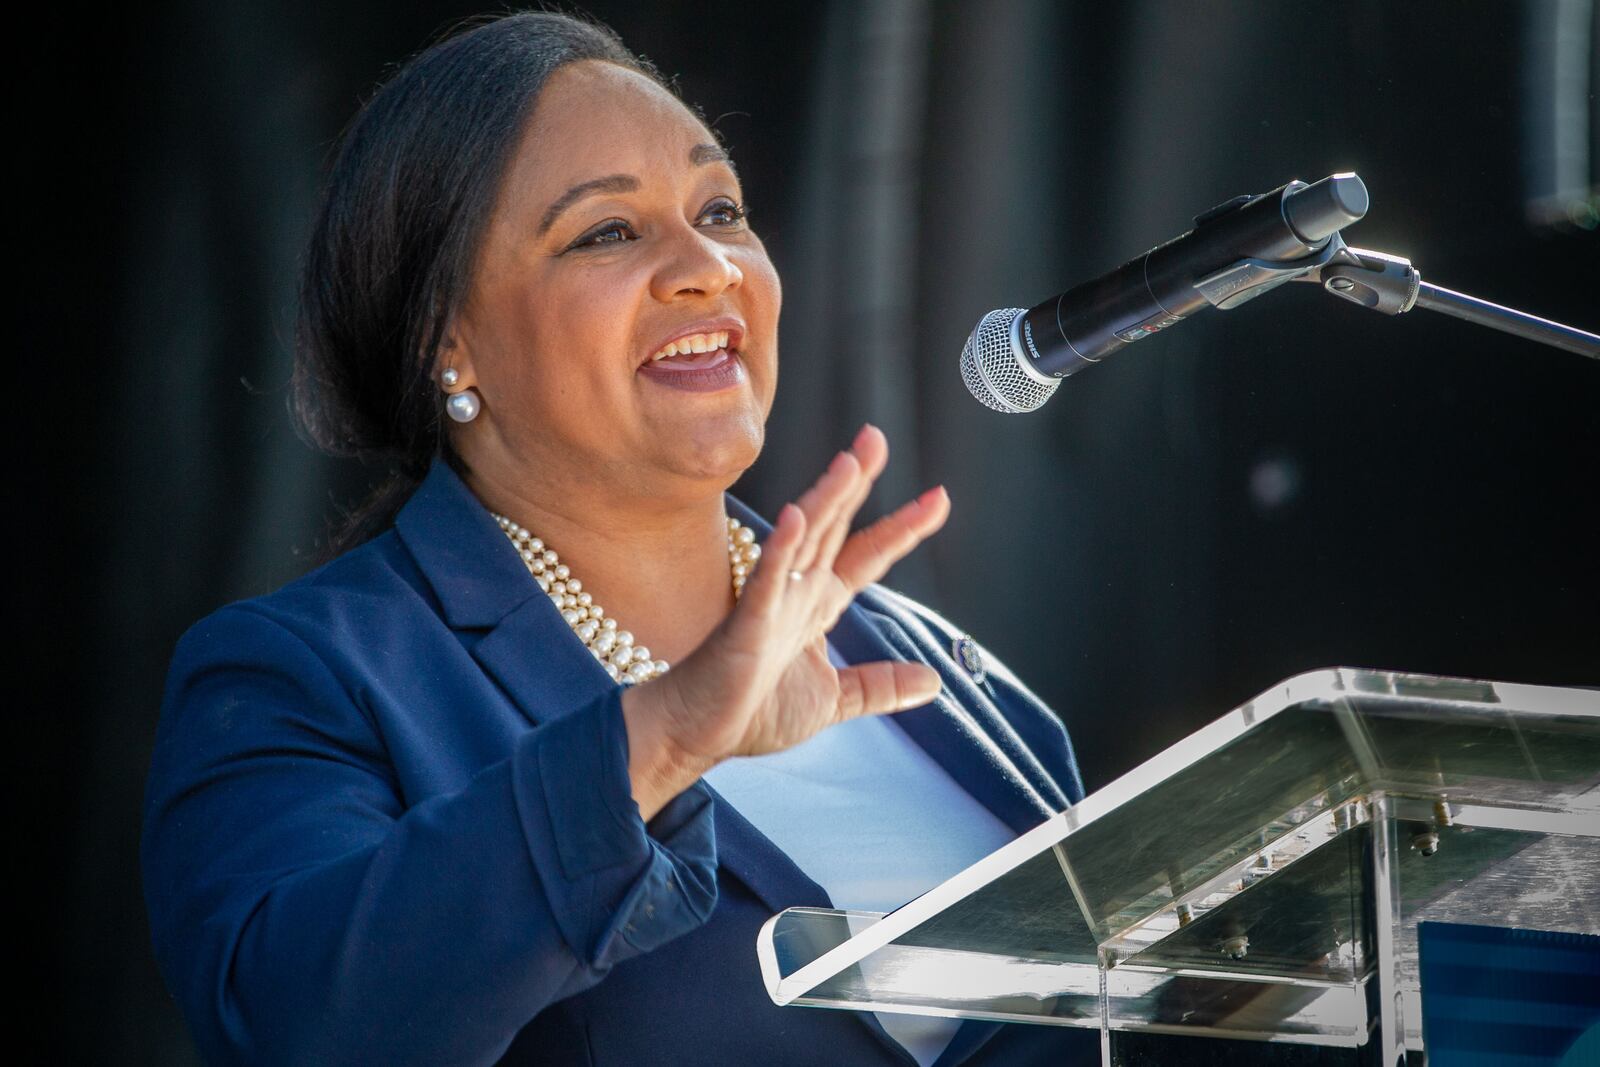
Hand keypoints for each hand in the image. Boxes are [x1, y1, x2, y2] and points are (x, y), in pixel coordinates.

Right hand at [621, 424, 950, 815]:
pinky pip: (767, 582)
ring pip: (803, 540)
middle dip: (857, 484)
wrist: (693, 733)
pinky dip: (783, 549)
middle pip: (833, 527)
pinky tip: (797, 519)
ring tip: (849, 464)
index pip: (864, 557)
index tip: (937, 498)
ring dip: (826, 500)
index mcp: (815, 608)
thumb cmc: (751, 713)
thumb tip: (931, 682)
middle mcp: (795, 594)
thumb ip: (878, 687)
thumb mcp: (832, 700)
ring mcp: (770, 605)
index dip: (900, 527)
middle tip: (876, 437)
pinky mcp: (747, 625)